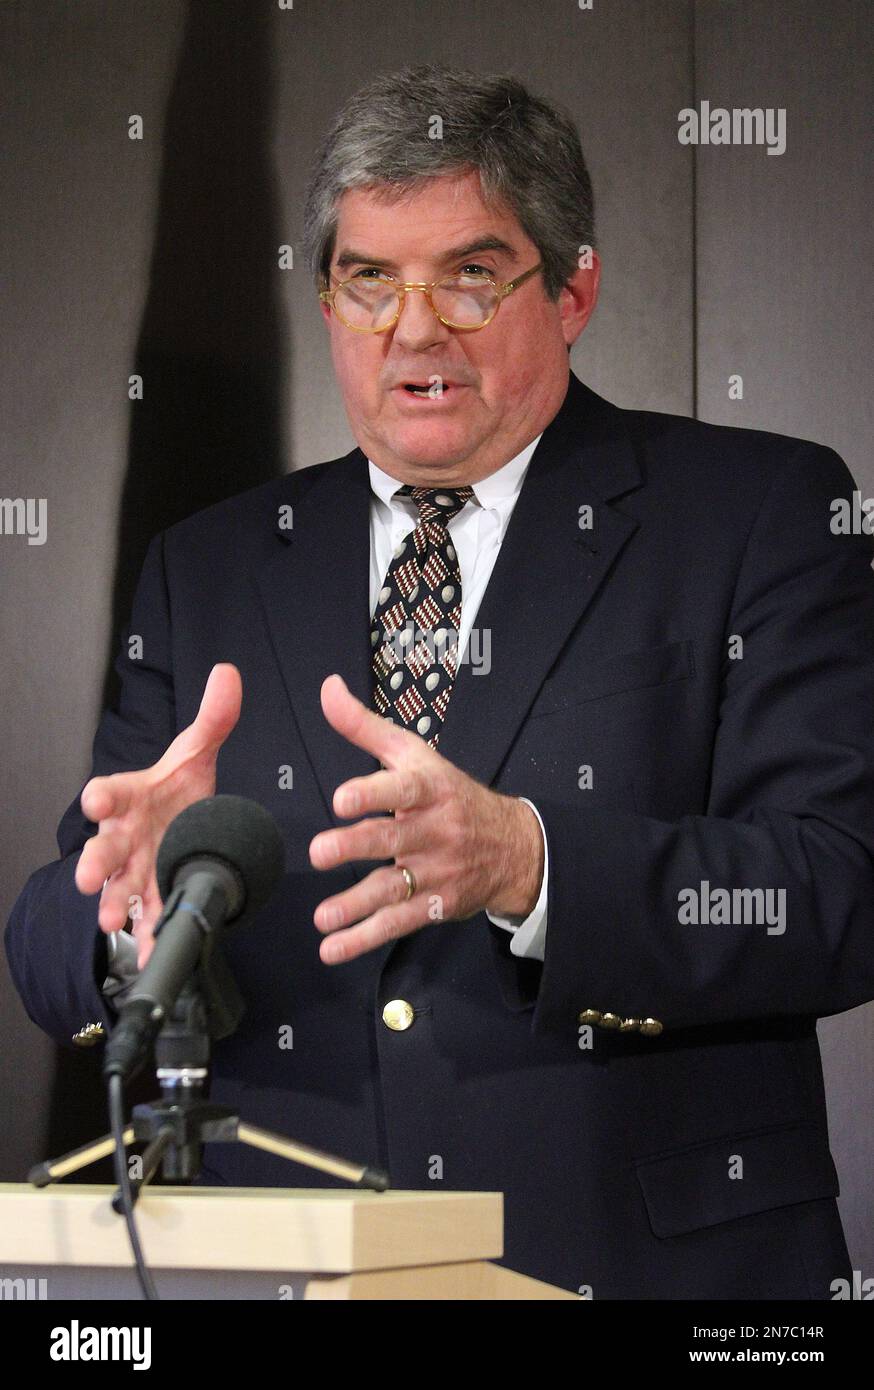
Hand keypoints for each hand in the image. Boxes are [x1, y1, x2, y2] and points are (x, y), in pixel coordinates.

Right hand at [75, 663, 242, 968]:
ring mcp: (135, 869)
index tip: (96, 800)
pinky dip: (146, 933)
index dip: (102, 796)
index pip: (110, 791)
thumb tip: (229, 675)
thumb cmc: (174, 789)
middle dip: (96, 863)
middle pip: (104, 848)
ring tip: (112, 921)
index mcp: (130, 796)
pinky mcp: (150, 894)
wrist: (182, 822)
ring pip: (117, 888)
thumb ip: (213, 718)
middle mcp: (124, 835)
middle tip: (89, 877)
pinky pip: (145, 915)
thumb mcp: (196, 752)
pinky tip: (150, 949)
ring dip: (113, 904)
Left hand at [310, 674, 544, 963]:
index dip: (373, 792)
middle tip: (319, 853)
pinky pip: (398, 923)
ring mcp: (435, 872)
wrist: (513, 846)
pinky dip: (365, 938)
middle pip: (391, 840)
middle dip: (354, 847)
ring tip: (322, 918)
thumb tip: (326, 688)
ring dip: (355, 905)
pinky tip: (334, 948)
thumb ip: (364, 725)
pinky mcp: (435, 905)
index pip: (402, 788)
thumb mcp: (414, 754)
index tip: (342, 798)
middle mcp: (432, 831)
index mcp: (428, 790)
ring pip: (392, 889)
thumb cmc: (450, 793)